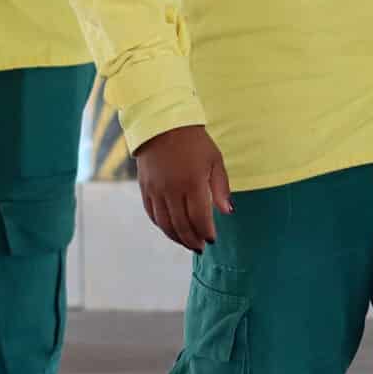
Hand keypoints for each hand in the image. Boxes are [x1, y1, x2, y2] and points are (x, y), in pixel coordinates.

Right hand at [136, 124, 233, 252]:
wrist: (163, 125)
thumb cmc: (195, 143)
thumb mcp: (215, 161)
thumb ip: (221, 188)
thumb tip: (228, 212)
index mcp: (192, 183)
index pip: (199, 218)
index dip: (206, 232)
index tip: (212, 240)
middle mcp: (172, 190)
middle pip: (181, 225)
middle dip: (192, 240)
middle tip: (201, 248)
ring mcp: (156, 190)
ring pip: (165, 224)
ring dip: (177, 237)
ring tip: (188, 243)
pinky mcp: (145, 188)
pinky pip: (152, 214)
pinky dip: (162, 226)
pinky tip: (171, 230)